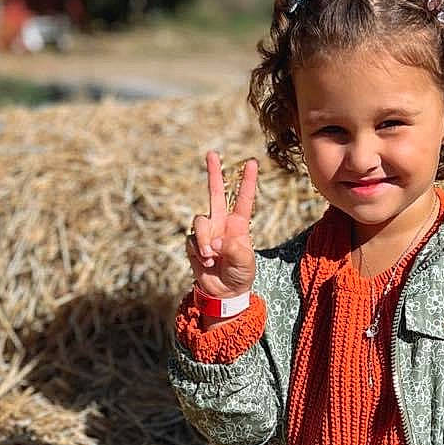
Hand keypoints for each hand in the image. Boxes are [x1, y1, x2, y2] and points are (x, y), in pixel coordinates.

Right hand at [186, 151, 257, 298]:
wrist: (224, 292)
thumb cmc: (240, 274)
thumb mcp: (245, 263)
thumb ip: (235, 250)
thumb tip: (215, 242)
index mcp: (239, 224)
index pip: (243, 199)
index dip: (247, 181)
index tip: (252, 162)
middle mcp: (221, 223)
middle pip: (215, 193)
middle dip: (213, 172)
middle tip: (212, 152)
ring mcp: (207, 232)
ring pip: (200, 221)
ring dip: (205, 239)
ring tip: (212, 257)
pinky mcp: (194, 243)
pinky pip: (192, 240)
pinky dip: (198, 252)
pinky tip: (206, 263)